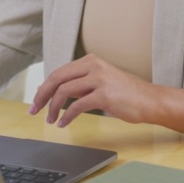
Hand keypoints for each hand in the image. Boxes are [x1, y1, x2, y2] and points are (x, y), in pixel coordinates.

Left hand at [29, 54, 156, 127]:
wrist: (149, 100)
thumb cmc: (125, 93)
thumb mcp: (100, 81)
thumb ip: (80, 83)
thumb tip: (54, 91)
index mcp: (91, 60)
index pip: (59, 72)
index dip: (44, 87)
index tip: (37, 100)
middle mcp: (94, 66)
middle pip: (57, 78)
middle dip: (42, 95)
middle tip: (34, 109)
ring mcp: (99, 79)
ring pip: (64, 91)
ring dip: (53, 107)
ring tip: (50, 119)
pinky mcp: (104, 95)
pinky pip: (77, 106)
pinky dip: (67, 116)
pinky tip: (64, 123)